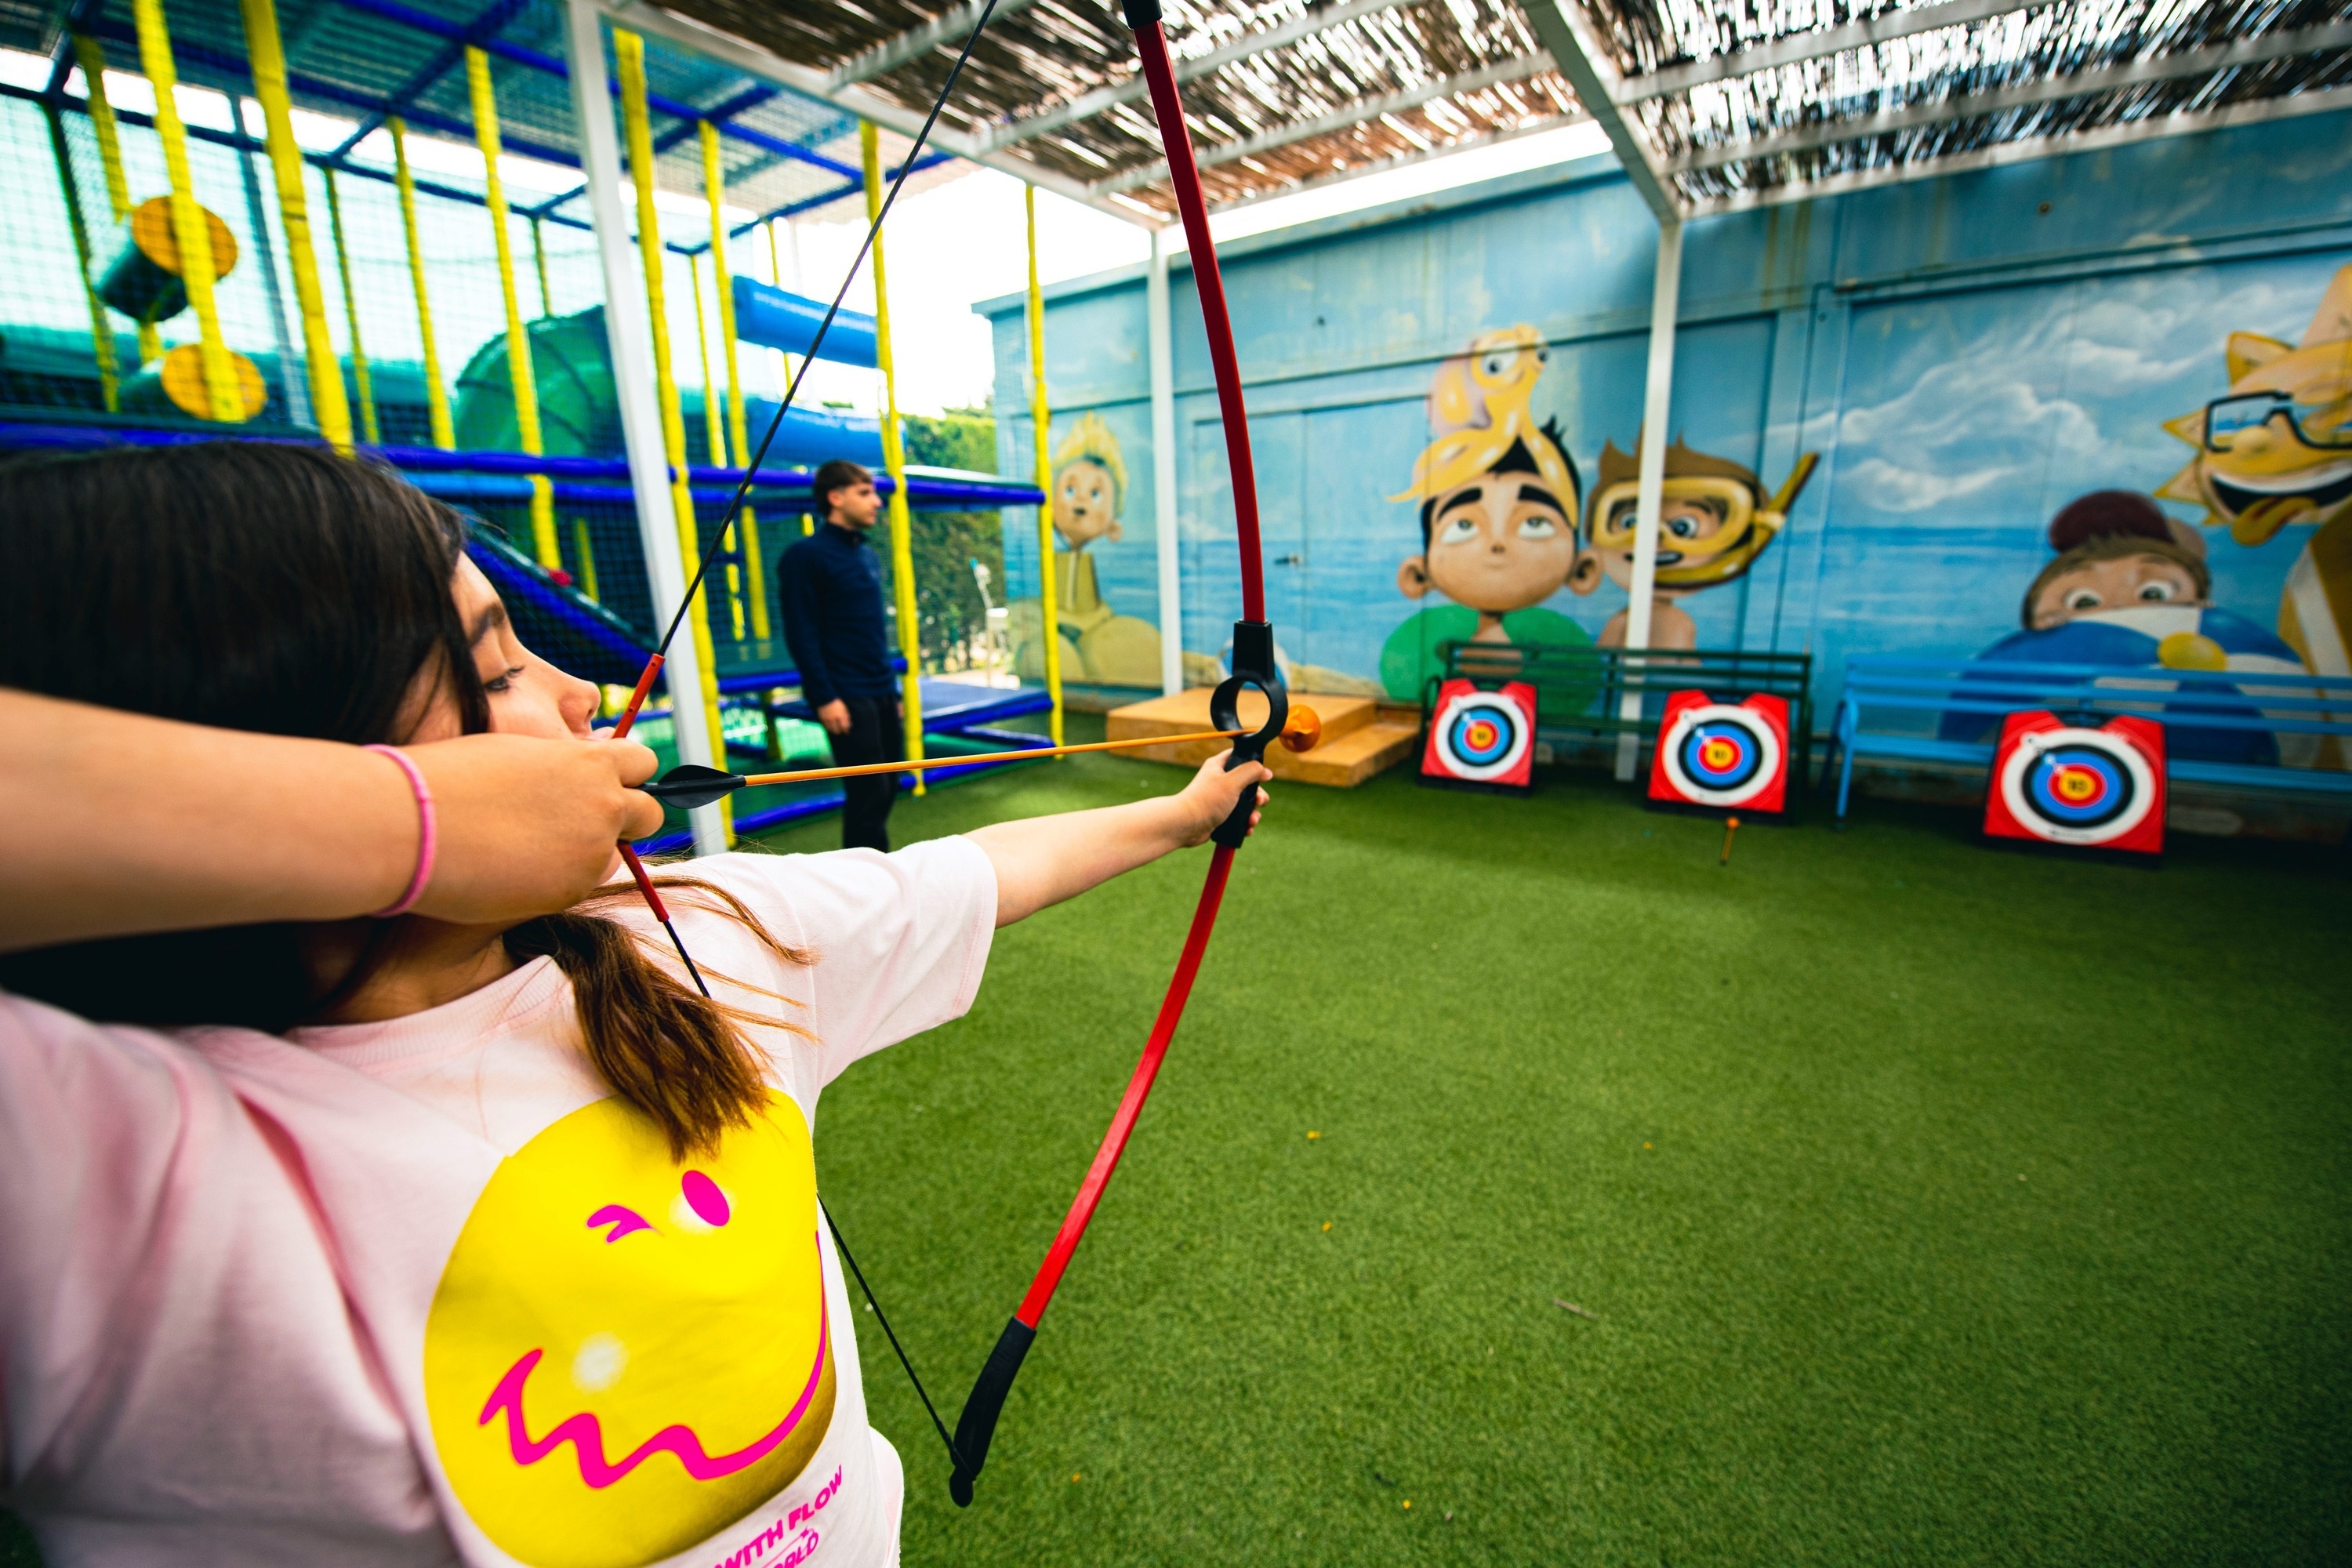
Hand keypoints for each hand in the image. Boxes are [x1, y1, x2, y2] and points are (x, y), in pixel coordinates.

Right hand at [400, 733, 662, 922]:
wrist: (412, 825)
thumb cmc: (448, 779)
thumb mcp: (514, 753)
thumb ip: (557, 766)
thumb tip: (575, 772)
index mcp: (589, 761)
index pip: (642, 762)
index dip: (625, 775)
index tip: (606, 785)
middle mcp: (604, 805)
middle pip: (649, 814)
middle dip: (628, 819)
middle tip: (586, 825)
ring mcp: (591, 851)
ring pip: (614, 857)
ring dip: (589, 854)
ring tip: (532, 849)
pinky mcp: (570, 890)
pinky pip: (579, 886)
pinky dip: (558, 881)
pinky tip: (513, 871)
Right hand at [817, 699, 851, 734]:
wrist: (826, 697)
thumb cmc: (837, 702)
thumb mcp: (844, 708)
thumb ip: (846, 716)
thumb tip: (849, 724)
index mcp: (841, 715)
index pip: (844, 727)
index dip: (846, 731)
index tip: (847, 732)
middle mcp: (834, 719)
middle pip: (837, 730)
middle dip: (840, 732)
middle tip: (841, 732)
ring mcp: (827, 719)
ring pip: (831, 729)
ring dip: (833, 731)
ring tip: (835, 731)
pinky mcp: (822, 719)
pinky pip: (825, 726)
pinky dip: (828, 728)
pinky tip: (829, 728)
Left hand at [1171, 749, 1271, 845]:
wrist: (1185, 825)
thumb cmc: (1206, 800)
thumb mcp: (1232, 781)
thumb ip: (1251, 772)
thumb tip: (1266, 771)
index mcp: (1219, 766)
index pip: (1240, 757)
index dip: (1254, 764)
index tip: (1263, 775)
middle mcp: (1219, 781)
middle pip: (1247, 784)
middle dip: (1257, 796)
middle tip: (1260, 802)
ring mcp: (1219, 799)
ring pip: (1245, 803)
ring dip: (1253, 812)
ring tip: (1252, 820)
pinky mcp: (1219, 815)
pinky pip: (1238, 818)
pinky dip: (1245, 823)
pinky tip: (1247, 828)